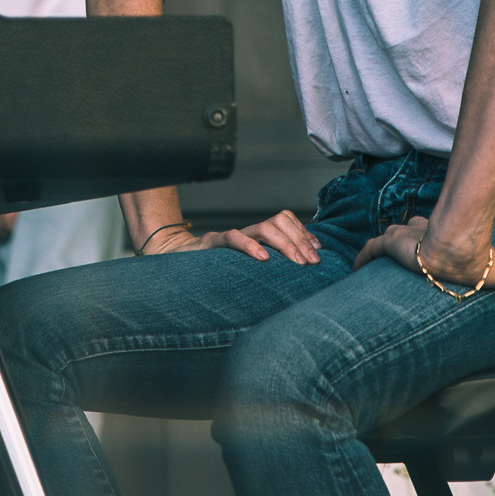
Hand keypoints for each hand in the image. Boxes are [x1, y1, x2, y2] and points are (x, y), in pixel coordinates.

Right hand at [141, 209, 321, 264]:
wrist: (176, 266)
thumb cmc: (216, 271)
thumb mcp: (247, 270)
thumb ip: (269, 267)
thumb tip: (300, 274)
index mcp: (257, 237)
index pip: (286, 221)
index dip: (304, 233)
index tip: (318, 253)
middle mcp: (247, 233)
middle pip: (280, 221)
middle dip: (300, 240)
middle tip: (312, 262)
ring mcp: (231, 237)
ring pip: (264, 228)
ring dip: (285, 243)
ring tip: (296, 262)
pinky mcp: (213, 244)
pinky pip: (233, 239)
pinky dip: (250, 247)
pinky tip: (263, 258)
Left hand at [353, 213, 494, 303]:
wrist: (456, 251)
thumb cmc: (478, 260)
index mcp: (446, 237)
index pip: (436, 233)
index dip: (432, 240)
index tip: (431, 254)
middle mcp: (422, 232)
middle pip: (411, 233)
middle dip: (408, 243)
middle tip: (405, 261)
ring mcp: (404, 238)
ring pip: (390, 240)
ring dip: (384, 250)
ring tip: (376, 269)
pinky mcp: (389, 245)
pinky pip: (369, 251)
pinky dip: (361, 259)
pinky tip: (354, 269)